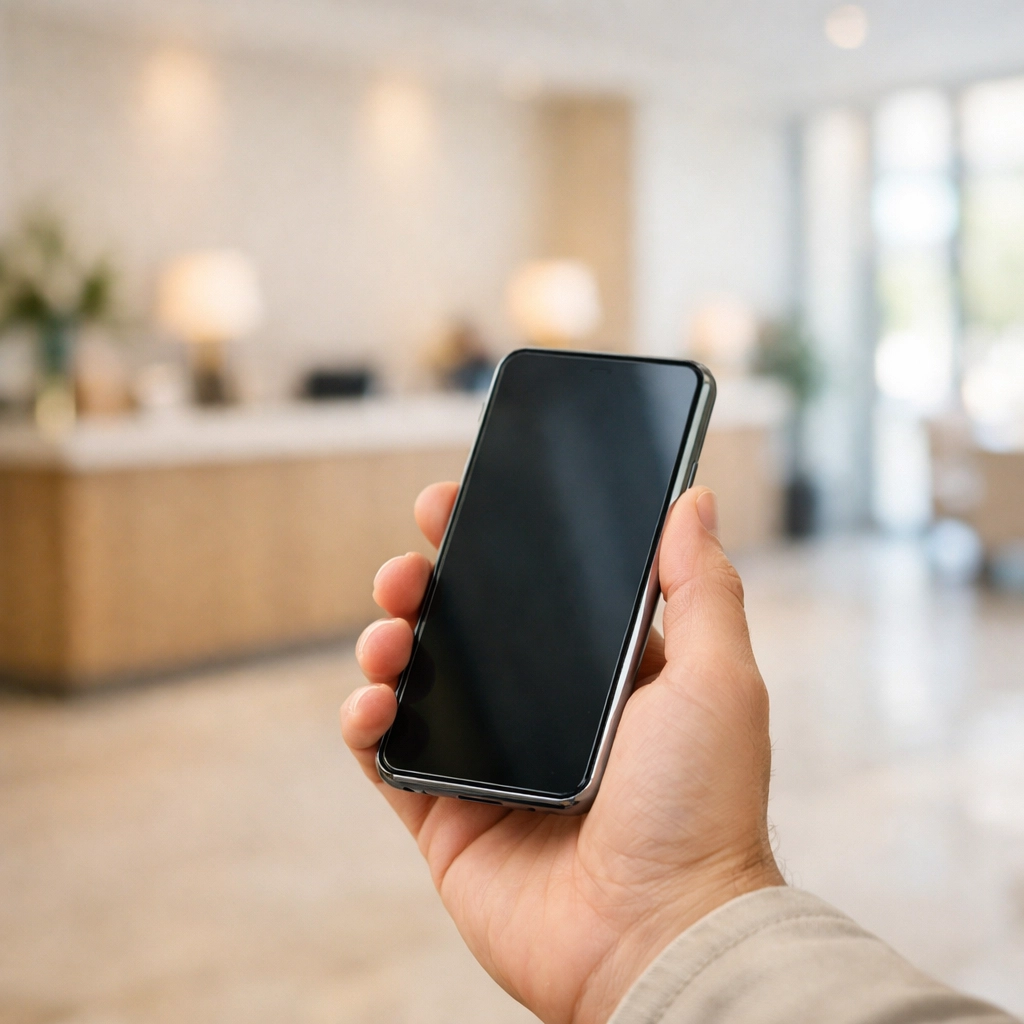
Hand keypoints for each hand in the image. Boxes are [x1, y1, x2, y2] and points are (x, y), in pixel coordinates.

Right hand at [341, 482, 783, 1023]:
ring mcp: (491, 762)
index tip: (458, 504)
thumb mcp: (718, 680)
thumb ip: (700, 586)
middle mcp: (543, 712)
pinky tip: (373, 701)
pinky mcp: (447, 814)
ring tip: (390, 633)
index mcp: (600, 675)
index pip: (537, 592)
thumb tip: (696, 500)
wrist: (658, 936)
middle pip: (465, 627)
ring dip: (388, 641)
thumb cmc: (703, 809)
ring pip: (417, 680)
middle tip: (410, 563)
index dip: (493, 545)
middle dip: (427, 582)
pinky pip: (388, 756)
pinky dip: (366, 721)